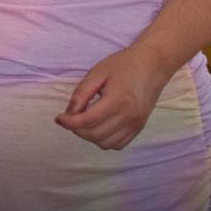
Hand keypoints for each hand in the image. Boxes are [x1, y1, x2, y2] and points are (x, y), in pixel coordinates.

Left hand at [56, 44, 173, 149]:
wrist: (152, 65)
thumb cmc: (123, 65)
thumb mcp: (97, 73)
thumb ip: (81, 93)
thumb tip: (69, 113)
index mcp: (118, 101)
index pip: (88, 120)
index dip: (69, 122)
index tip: (59, 118)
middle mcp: (129, 117)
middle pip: (95, 135)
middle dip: (77, 129)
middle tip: (69, 118)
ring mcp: (136, 124)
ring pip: (106, 143)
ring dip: (90, 136)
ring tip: (83, 122)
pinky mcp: (139, 127)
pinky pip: (119, 144)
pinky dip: (104, 140)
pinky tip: (97, 126)